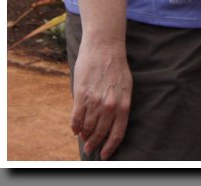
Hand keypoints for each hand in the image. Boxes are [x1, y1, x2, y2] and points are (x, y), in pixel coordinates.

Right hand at [70, 36, 131, 159]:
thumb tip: (111, 123)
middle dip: (94, 143)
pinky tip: (75, 129)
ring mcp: (95, 100)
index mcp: (124, 103)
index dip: (110, 147)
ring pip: (87, 127)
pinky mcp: (81, 95)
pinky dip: (75, 126)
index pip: (117, 133)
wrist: (104, 45)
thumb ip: (119, 104)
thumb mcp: (125, 86)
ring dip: (84, 135)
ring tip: (83, 137)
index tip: (105, 154)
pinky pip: (76, 118)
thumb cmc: (116, 65)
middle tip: (90, 149)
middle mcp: (110, 105)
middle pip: (100, 133)